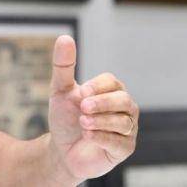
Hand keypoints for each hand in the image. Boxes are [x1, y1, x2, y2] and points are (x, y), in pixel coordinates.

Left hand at [47, 36, 138, 181]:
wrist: (61, 149)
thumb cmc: (65, 117)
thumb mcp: (60, 90)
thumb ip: (63, 65)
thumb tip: (64, 37)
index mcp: (111, 91)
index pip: (113, 82)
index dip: (98, 86)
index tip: (81, 92)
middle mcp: (124, 109)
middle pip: (124, 100)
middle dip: (103, 103)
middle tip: (82, 107)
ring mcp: (127, 130)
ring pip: (123, 122)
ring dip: (101, 121)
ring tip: (82, 122)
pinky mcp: (124, 149)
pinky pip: (120, 143)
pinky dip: (103, 138)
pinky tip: (88, 136)